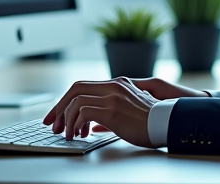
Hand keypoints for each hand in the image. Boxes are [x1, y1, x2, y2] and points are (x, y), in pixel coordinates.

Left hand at [42, 76, 199, 146]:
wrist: (167, 125)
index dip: (66, 100)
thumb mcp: (127, 112)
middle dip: (58, 107)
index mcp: (117, 83)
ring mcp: (112, 96)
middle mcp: (113, 86)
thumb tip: (90, 124)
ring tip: (67, 134)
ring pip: (75, 101)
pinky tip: (78, 135)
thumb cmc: (150, 123)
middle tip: (51, 123)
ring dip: (66, 119)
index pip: (82, 85)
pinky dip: (75, 124)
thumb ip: (108, 113)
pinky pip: (82, 113)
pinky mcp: (112, 110)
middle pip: (74, 89)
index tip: (56, 114)